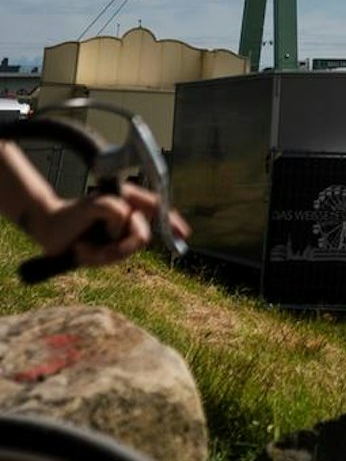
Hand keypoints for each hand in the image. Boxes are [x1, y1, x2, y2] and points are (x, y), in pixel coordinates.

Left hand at [28, 184, 188, 269]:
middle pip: (142, 235)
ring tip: (83, 248)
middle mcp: (127, 217)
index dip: (171, 221)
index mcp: (128, 200)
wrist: (47, 229)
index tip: (183, 234)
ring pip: (126, 251)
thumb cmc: (69, 214)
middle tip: (101, 243)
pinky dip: (95, 259)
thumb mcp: (93, 205)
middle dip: (122, 245)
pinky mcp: (108, 249)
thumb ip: (113, 209)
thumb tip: (126, 222)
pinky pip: (112, 260)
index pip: (156, 208)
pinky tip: (82, 252)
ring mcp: (118, 234)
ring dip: (102, 254)